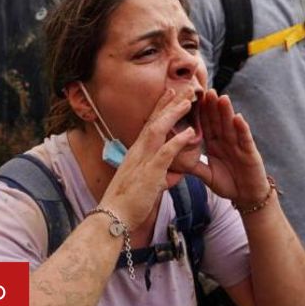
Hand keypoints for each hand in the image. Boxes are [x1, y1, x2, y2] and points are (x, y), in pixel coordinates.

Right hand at [98, 88, 196, 229]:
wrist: (114, 217)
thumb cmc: (128, 203)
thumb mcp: (147, 185)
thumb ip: (161, 176)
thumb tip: (173, 174)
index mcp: (136, 153)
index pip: (149, 125)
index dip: (160, 108)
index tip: (170, 94)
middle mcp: (137, 152)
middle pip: (154, 121)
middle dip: (168, 103)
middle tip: (182, 88)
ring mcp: (142, 160)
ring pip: (158, 130)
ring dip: (174, 114)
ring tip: (188, 102)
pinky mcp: (149, 172)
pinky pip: (165, 152)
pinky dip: (178, 141)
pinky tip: (190, 133)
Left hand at [188, 89, 269, 206]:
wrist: (248, 198)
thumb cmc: (229, 185)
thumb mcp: (207, 175)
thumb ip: (194, 166)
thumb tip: (174, 159)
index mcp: (214, 144)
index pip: (205, 125)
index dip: (199, 113)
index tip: (190, 98)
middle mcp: (227, 141)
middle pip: (218, 121)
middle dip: (212, 106)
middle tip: (205, 90)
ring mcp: (239, 145)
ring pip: (231, 126)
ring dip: (226, 112)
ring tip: (221, 97)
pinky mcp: (250, 153)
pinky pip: (245, 139)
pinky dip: (242, 129)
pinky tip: (238, 118)